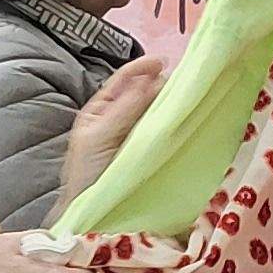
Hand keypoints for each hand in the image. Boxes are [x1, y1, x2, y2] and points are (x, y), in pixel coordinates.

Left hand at [59, 52, 171, 204]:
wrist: (92, 210)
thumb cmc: (86, 173)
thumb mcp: (99, 136)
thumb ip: (122, 110)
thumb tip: (144, 81)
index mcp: (102, 109)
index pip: (123, 80)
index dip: (142, 67)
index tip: (161, 62)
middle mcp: (120, 117)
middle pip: (144, 91)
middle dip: (160, 82)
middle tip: (180, 81)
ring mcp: (135, 133)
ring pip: (155, 108)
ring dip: (169, 100)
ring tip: (185, 95)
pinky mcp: (149, 149)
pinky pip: (162, 129)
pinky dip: (173, 120)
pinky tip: (183, 116)